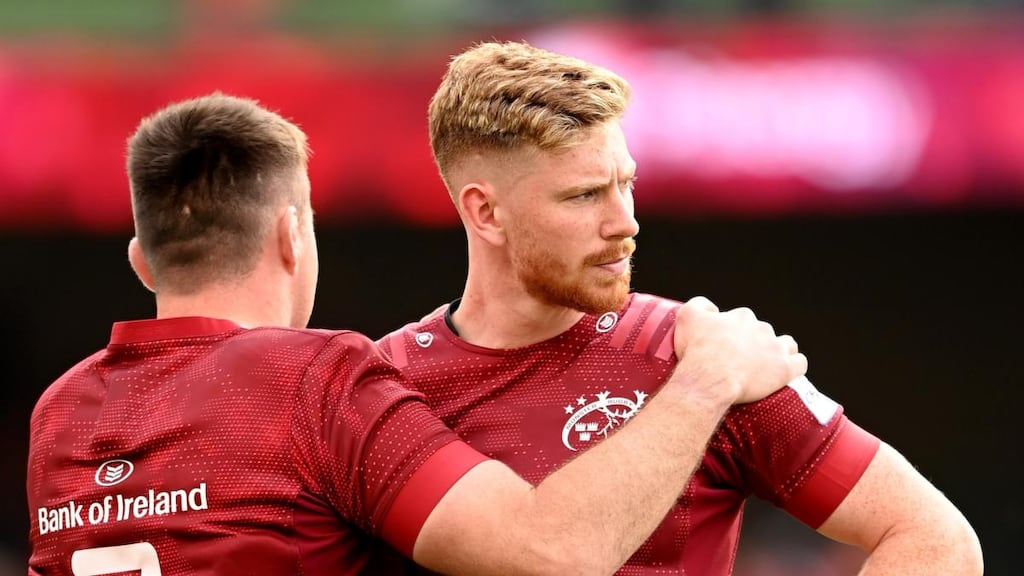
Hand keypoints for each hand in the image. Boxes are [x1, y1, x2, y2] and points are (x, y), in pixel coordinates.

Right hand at [671, 296, 806, 404]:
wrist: (710, 379)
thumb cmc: (697, 351)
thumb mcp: (687, 318)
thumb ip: (700, 304)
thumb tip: (712, 307)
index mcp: (741, 317)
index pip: (743, 320)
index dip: (734, 333)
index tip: (726, 346)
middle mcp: (761, 328)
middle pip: (762, 332)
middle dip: (754, 343)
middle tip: (740, 360)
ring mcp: (775, 348)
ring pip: (785, 344)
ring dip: (778, 351)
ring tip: (766, 365)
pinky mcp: (784, 368)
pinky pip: (799, 363)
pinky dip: (794, 366)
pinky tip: (784, 372)